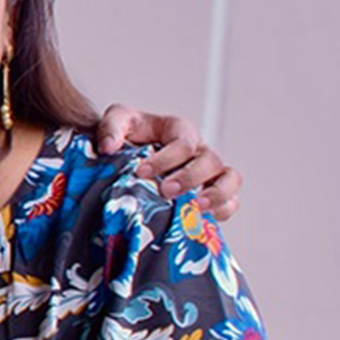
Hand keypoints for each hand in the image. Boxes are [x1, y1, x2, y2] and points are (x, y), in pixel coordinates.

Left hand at [96, 104, 241, 220]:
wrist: (126, 155)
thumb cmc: (127, 137)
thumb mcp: (117, 122)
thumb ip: (111, 128)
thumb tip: (108, 147)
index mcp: (179, 130)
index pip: (183, 142)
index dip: (165, 158)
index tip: (142, 171)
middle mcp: (199, 150)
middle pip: (210, 161)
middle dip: (189, 177)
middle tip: (166, 190)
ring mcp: (209, 173)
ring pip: (230, 179)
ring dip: (217, 194)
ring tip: (197, 206)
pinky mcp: (212, 194)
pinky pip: (230, 201)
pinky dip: (223, 210)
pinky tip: (203, 217)